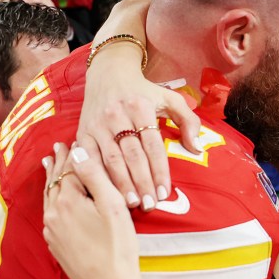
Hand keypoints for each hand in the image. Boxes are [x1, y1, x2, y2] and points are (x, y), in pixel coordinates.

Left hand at [42, 143, 143, 278]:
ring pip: (49, 198)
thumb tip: (77, 150)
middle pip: (55, 182)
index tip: (71, 139)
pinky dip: (52, 199)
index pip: (70, 169)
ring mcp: (53, 231)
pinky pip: (50, 214)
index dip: (72, 153)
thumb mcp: (113, 205)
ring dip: (52, 180)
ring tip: (50, 165)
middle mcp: (54, 213)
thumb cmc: (118, 246)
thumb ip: (94, 175)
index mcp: (68, 200)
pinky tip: (54, 200)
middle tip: (58, 147)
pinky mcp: (56, 245)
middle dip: (58, 163)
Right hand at [78, 0, 200, 210]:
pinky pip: (89, 158)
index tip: (165, 192)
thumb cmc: (143, 91)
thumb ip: (188, 121)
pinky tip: (106, 193)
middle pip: (131, 155)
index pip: (152, 145)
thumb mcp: (169, 98)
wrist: (108, 73)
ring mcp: (97, 124)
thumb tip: (197, 148)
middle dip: (141, 182)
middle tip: (149, 205)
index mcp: (141, 107)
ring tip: (132, 204)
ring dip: (121, 184)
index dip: (159, 170)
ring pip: (110, 159)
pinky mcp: (82, 131)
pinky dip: (98, 177)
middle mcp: (117, 115)